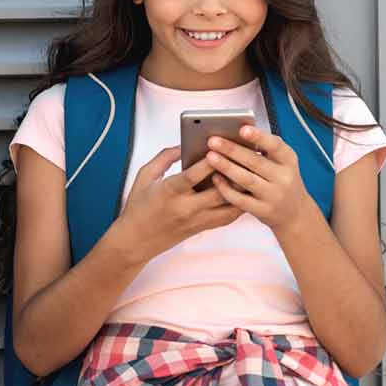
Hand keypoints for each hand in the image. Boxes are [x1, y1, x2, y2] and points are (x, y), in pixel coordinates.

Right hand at [109, 146, 243, 263]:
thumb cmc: (138, 206)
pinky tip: (244, 190)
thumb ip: (165, 157)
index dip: (209, 161)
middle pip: (220, 191)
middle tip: (245, 157)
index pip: (193, 176)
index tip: (221, 145)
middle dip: (234, 173)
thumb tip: (185, 144)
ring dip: (242, 189)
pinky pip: (229, 216)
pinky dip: (240, 202)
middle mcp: (186, 208)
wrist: (136, 241)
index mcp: (169, 192)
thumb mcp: (144, 176)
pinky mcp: (204, 227)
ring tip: (250, 172)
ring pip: (231, 206)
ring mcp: (197, 220)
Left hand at [205, 127, 319, 234]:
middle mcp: (284, 178)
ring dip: (227, 167)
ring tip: (210, 156)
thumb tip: (239, 132)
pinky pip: (241, 200)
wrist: (295, 212)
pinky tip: (215, 178)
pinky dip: (226, 188)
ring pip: (247, 180)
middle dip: (232, 150)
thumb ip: (266, 149)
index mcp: (289, 161)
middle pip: (256, 162)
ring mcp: (273, 195)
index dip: (259, 137)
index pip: (276, 146)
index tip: (243, 129)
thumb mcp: (282, 163)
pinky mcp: (262, 210)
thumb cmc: (281, 180)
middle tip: (213, 141)